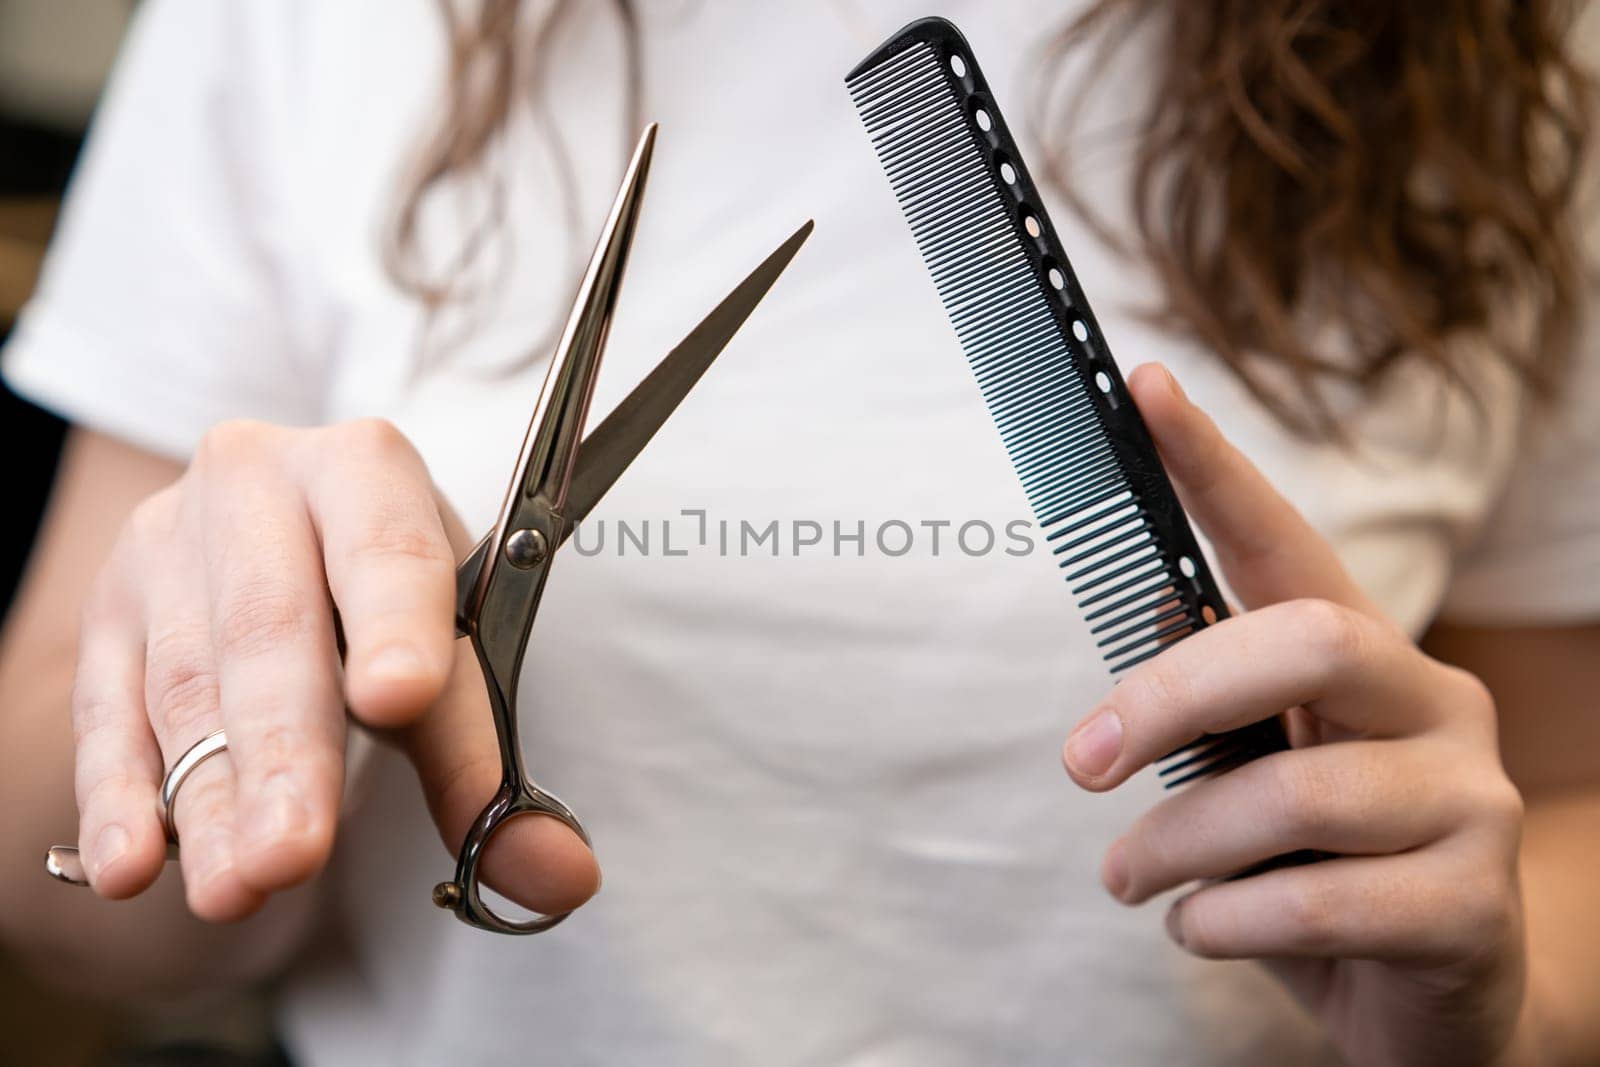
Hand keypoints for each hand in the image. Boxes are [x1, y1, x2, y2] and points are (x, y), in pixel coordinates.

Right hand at [71, 419, 598, 921]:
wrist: (279, 537)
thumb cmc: (382, 591)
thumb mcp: (449, 648)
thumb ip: (490, 765)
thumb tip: (561, 876)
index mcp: (365, 467)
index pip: (387, 548)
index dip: (395, 623)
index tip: (399, 698)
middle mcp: (254, 482)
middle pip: (271, 627)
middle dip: (285, 751)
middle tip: (293, 854)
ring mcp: (166, 541)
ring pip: (189, 682)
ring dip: (208, 798)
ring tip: (234, 889)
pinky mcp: (107, 609)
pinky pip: (109, 710)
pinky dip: (120, 795)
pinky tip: (130, 866)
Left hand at [1062, 366, 1528, 1065]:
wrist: (1430, 1006)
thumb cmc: (1316, 871)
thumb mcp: (1254, 778)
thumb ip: (1212, 714)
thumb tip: (1137, 640)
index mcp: (1365, 658)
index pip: (1285, 541)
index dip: (1215, 464)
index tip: (1142, 389)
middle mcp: (1436, 704)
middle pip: (1304, 644)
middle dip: (1169, 699)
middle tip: (1080, 765)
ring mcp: (1471, 801)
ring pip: (1295, 794)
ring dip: (1176, 846)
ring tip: (1129, 880)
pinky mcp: (1475, 906)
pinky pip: (1316, 902)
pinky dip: (1220, 921)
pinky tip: (1198, 928)